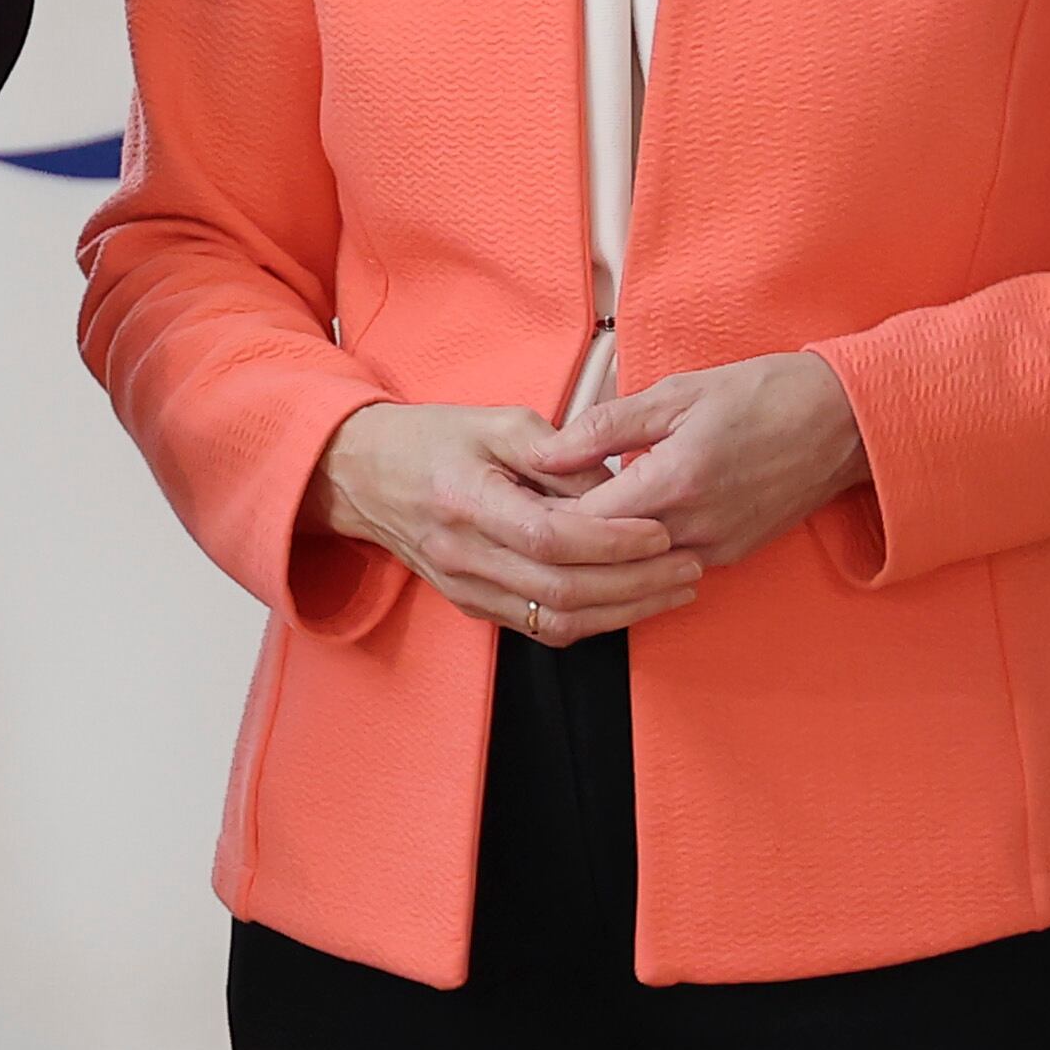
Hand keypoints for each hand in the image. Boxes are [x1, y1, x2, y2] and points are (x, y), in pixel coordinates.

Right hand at [307, 401, 702, 643]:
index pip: (548, 537)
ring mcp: (466, 588)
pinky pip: (542, 627)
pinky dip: (594, 620)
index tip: (661, 531)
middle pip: (562, 589)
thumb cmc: (430, 440)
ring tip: (674, 588)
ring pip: (558, 620)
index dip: (612, 541)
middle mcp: (463, 555)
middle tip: (688, 566)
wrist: (361, 475)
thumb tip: (617, 487)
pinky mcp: (473, 605)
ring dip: (625, 610)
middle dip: (636, 583)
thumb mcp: (495, 423)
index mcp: (465, 500)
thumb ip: (558, 453)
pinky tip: (631, 602)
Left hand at [536, 351, 868, 568]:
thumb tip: (544, 452)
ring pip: (635, 570)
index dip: (543, 514)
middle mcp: (695, 527)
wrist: (845, 425)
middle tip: (526, 517)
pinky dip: (634, 557)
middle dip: (561, 540)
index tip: (517, 499)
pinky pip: (667, 568)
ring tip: (562, 525)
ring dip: (597, 554)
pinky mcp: (731, 556)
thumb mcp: (676, 394)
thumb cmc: (762, 395)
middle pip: (604, 555)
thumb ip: (605, 427)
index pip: (584, 522)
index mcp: (675, 482)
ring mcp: (716, 549)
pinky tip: (612, 532)